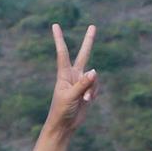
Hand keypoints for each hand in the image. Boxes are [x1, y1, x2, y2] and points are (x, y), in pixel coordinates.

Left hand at [28, 24, 98, 150]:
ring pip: (94, 77)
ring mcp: (82, 82)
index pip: (62, 53)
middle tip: (93, 26)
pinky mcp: (88, 90)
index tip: (55, 25)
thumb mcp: (70, 96)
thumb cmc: (61, 110)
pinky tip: (87, 101)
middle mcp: (73, 75)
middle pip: (83, 54)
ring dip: (92, 88)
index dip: (59, 39)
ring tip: (85, 100)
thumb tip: (94, 71)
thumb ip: (82, 84)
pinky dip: (94, 93)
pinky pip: (96, 87)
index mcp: (64, 74)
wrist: (65, 125)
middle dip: (89, 41)